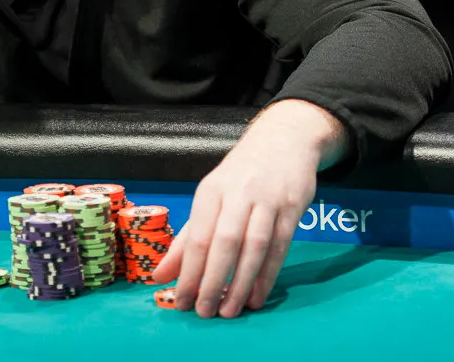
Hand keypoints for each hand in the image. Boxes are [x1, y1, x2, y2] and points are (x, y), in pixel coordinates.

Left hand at [152, 100, 347, 317]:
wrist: (282, 141)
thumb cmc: (239, 176)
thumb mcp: (210, 198)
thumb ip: (187, 239)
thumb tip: (160, 276)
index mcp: (210, 191)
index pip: (198, 236)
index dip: (189, 271)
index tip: (181, 301)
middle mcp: (238, 193)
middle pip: (225, 242)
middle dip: (214, 280)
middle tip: (205, 312)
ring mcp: (268, 200)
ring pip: (254, 246)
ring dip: (242, 282)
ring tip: (230, 311)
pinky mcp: (293, 207)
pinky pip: (280, 247)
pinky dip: (268, 274)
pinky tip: (257, 296)